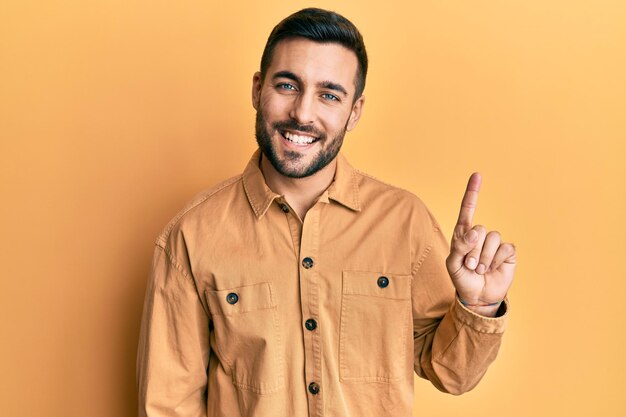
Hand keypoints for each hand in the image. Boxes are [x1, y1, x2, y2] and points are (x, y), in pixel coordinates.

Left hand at [445, 173, 515, 316]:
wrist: (478, 296)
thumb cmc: (462, 279)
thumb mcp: (453, 264)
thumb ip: (460, 246)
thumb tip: (476, 231)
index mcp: (463, 234)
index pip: (468, 209)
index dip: (472, 192)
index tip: (477, 175)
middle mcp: (480, 235)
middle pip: (480, 229)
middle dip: (473, 251)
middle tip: (470, 266)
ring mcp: (494, 243)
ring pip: (492, 239)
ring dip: (484, 258)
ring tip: (479, 269)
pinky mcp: (507, 252)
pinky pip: (505, 249)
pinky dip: (496, 261)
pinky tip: (492, 269)